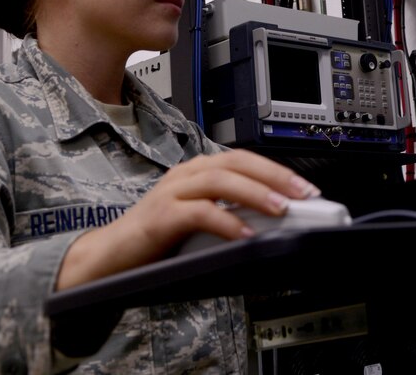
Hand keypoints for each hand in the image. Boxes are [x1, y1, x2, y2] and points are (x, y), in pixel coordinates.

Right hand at [55, 149, 318, 290]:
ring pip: (220, 182)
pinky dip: (226, 223)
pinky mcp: (160, 217)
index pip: (244, 159)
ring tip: (281, 209)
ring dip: (255, 194)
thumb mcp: (201, 219)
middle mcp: (185, 174)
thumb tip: (274, 218)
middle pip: (236, 163)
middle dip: (274, 176)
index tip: (306, 187)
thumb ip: (231, 212)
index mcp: (197, 171)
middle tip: (303, 194)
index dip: (277, 170)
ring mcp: (171, 193)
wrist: (110, 256)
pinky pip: (199, 213)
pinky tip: (245, 235)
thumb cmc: (158, 238)